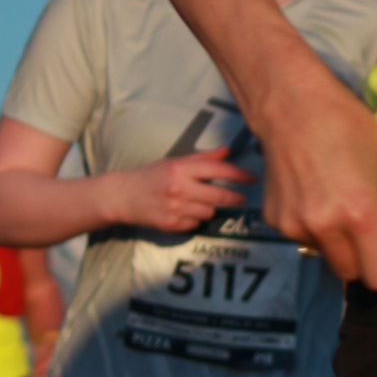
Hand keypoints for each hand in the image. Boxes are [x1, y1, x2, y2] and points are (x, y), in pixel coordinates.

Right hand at [124, 147, 251, 232]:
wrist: (122, 196)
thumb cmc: (151, 176)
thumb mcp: (174, 162)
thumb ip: (202, 159)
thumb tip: (227, 151)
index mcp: (181, 169)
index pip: (218, 171)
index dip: (239, 175)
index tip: (253, 178)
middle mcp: (179, 188)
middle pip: (219, 196)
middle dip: (234, 197)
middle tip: (242, 198)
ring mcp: (175, 208)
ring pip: (209, 212)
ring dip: (209, 208)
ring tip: (196, 202)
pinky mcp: (171, 225)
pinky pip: (195, 224)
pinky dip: (194, 220)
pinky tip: (183, 213)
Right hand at [256, 70, 376, 289]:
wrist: (292, 106)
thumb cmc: (350, 127)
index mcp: (360, 214)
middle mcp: (325, 227)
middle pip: (351, 272)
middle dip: (364, 256)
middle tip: (366, 225)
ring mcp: (295, 226)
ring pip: (326, 255)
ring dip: (337, 241)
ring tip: (337, 202)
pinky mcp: (274, 221)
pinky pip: (303, 238)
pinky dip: (313, 227)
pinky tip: (313, 195)